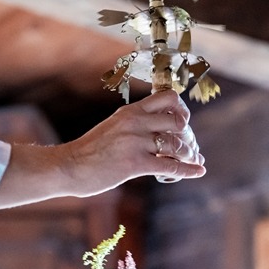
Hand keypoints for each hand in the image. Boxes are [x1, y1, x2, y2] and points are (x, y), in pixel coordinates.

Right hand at [0, 90, 204, 208]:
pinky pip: (170, 165)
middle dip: (188, 136)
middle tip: (188, 147)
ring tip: (191, 161)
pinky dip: (188, 170)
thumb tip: (162, 133)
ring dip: (189, 154)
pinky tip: (198, 171)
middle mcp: (135, 123)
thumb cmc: (91, 152)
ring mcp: (135, 142)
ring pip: (176, 145)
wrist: (69, 167)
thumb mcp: (114, 128)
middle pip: (178, 122)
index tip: (183, 122)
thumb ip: (136, 126)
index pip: (168, 97)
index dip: (182, 109)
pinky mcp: (135, 164)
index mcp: (130, 111)